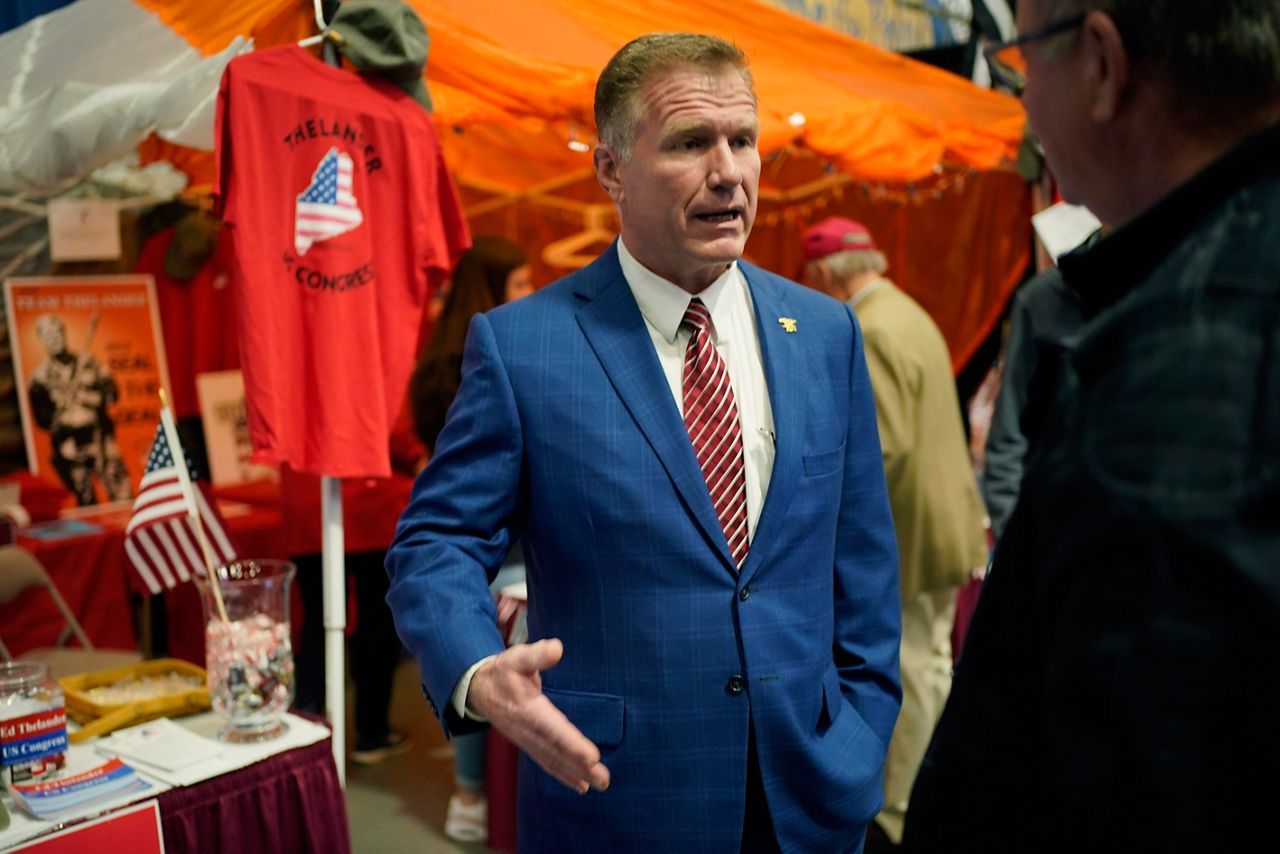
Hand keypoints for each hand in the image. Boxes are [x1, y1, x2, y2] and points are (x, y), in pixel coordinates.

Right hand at [467, 638, 609, 793]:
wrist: (477, 690)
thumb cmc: (502, 671)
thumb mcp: (516, 657)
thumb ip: (537, 654)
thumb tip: (557, 648)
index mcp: (527, 709)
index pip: (553, 730)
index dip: (572, 744)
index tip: (592, 757)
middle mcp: (528, 730)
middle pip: (557, 752)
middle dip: (580, 767)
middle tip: (604, 779)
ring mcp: (527, 740)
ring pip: (554, 761)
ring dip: (576, 774)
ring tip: (599, 784)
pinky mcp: (529, 744)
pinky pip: (548, 762)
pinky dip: (564, 775)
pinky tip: (581, 785)